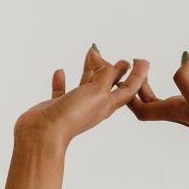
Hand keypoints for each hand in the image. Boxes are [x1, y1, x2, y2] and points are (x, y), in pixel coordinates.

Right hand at [14, 46, 150, 150]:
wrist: (44, 134)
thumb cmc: (72, 116)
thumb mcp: (97, 92)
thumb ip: (106, 75)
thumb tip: (109, 63)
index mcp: (107, 105)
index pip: (128, 89)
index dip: (138, 75)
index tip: (143, 61)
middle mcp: (92, 106)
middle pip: (108, 85)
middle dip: (115, 71)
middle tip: (122, 59)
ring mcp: (74, 106)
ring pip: (85, 85)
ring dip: (89, 70)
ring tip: (91, 54)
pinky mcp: (57, 107)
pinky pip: (61, 91)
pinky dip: (62, 81)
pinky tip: (60, 71)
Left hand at [127, 34, 188, 149]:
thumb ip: (185, 78)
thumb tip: (184, 61)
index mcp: (172, 111)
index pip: (141, 108)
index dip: (132, 92)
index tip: (133, 72)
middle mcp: (181, 111)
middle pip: (155, 97)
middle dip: (149, 79)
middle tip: (146, 61)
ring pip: (187, 82)